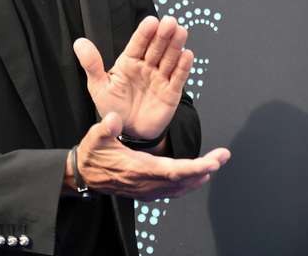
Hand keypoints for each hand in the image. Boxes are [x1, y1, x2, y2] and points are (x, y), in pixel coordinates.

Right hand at [68, 113, 230, 199]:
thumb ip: (105, 128)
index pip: (172, 171)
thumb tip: (114, 118)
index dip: (194, 168)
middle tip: (223, 156)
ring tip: (217, 160)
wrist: (84, 175)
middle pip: (182, 179)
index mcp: (138, 168)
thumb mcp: (94, 138)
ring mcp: (148, 188)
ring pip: (180, 186)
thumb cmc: (92, 154)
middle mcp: (146, 182)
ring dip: (200, 175)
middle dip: (205, 168)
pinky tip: (201, 174)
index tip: (212, 163)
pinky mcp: (148, 189)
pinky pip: (174, 189)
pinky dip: (189, 181)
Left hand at [74, 16, 191, 139]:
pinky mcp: (171, 92)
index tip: (151, 21)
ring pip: (170, 58)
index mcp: (129, 62)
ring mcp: (160, 78)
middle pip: (157, 47)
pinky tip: (187, 55)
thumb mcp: (99, 87)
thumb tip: (79, 42)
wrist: (128, 132)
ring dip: (176, 45)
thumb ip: (92, 64)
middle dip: (163, 35)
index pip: (138, 43)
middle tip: (169, 22)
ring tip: (180, 32)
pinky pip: (178, 78)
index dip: (145, 32)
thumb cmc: (114, 108)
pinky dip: (183, 66)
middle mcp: (147, 67)